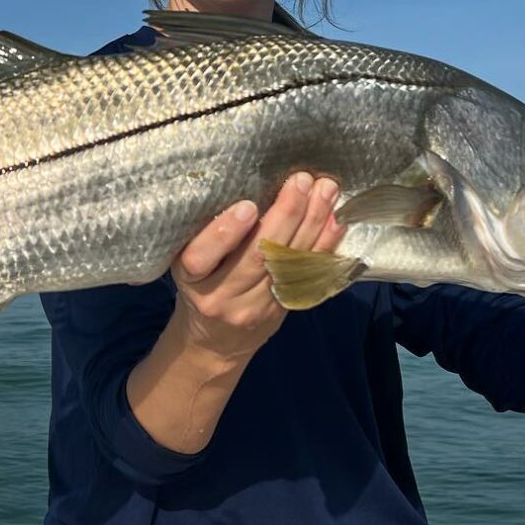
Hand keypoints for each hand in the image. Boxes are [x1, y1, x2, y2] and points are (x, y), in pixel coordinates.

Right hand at [171, 172, 341, 362]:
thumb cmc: (199, 288)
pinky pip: (307, 275)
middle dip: (285, 215)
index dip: (225, 232)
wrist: (214, 343)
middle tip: (301, 181)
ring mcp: (255, 306)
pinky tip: (336, 220)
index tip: (247, 206)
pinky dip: (325, 245)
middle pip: (257, 256)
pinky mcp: (282, 309)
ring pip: (287, 263)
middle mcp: (222, 295)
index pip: (202, 256)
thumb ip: (207, 236)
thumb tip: (247, 183)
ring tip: (326, 190)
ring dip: (312, 223)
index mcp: (191, 278)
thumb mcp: (188, 265)